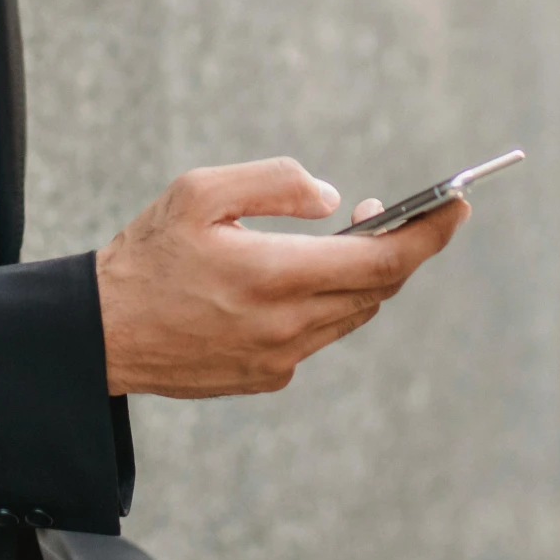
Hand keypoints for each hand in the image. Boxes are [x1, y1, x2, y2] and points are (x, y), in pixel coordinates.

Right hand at [95, 158, 468, 398]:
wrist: (101, 334)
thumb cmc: (148, 253)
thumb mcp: (201, 191)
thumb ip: (276, 183)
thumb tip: (337, 198)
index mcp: (274, 275)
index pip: (382, 260)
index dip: (429, 233)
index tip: (458, 205)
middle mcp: (287, 325)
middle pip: (377, 287)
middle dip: (399, 246)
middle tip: (394, 210)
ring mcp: (280, 358)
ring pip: (353, 312)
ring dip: (364, 275)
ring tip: (347, 236)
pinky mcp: (268, 377)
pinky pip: (320, 334)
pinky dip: (327, 302)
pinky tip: (298, 278)